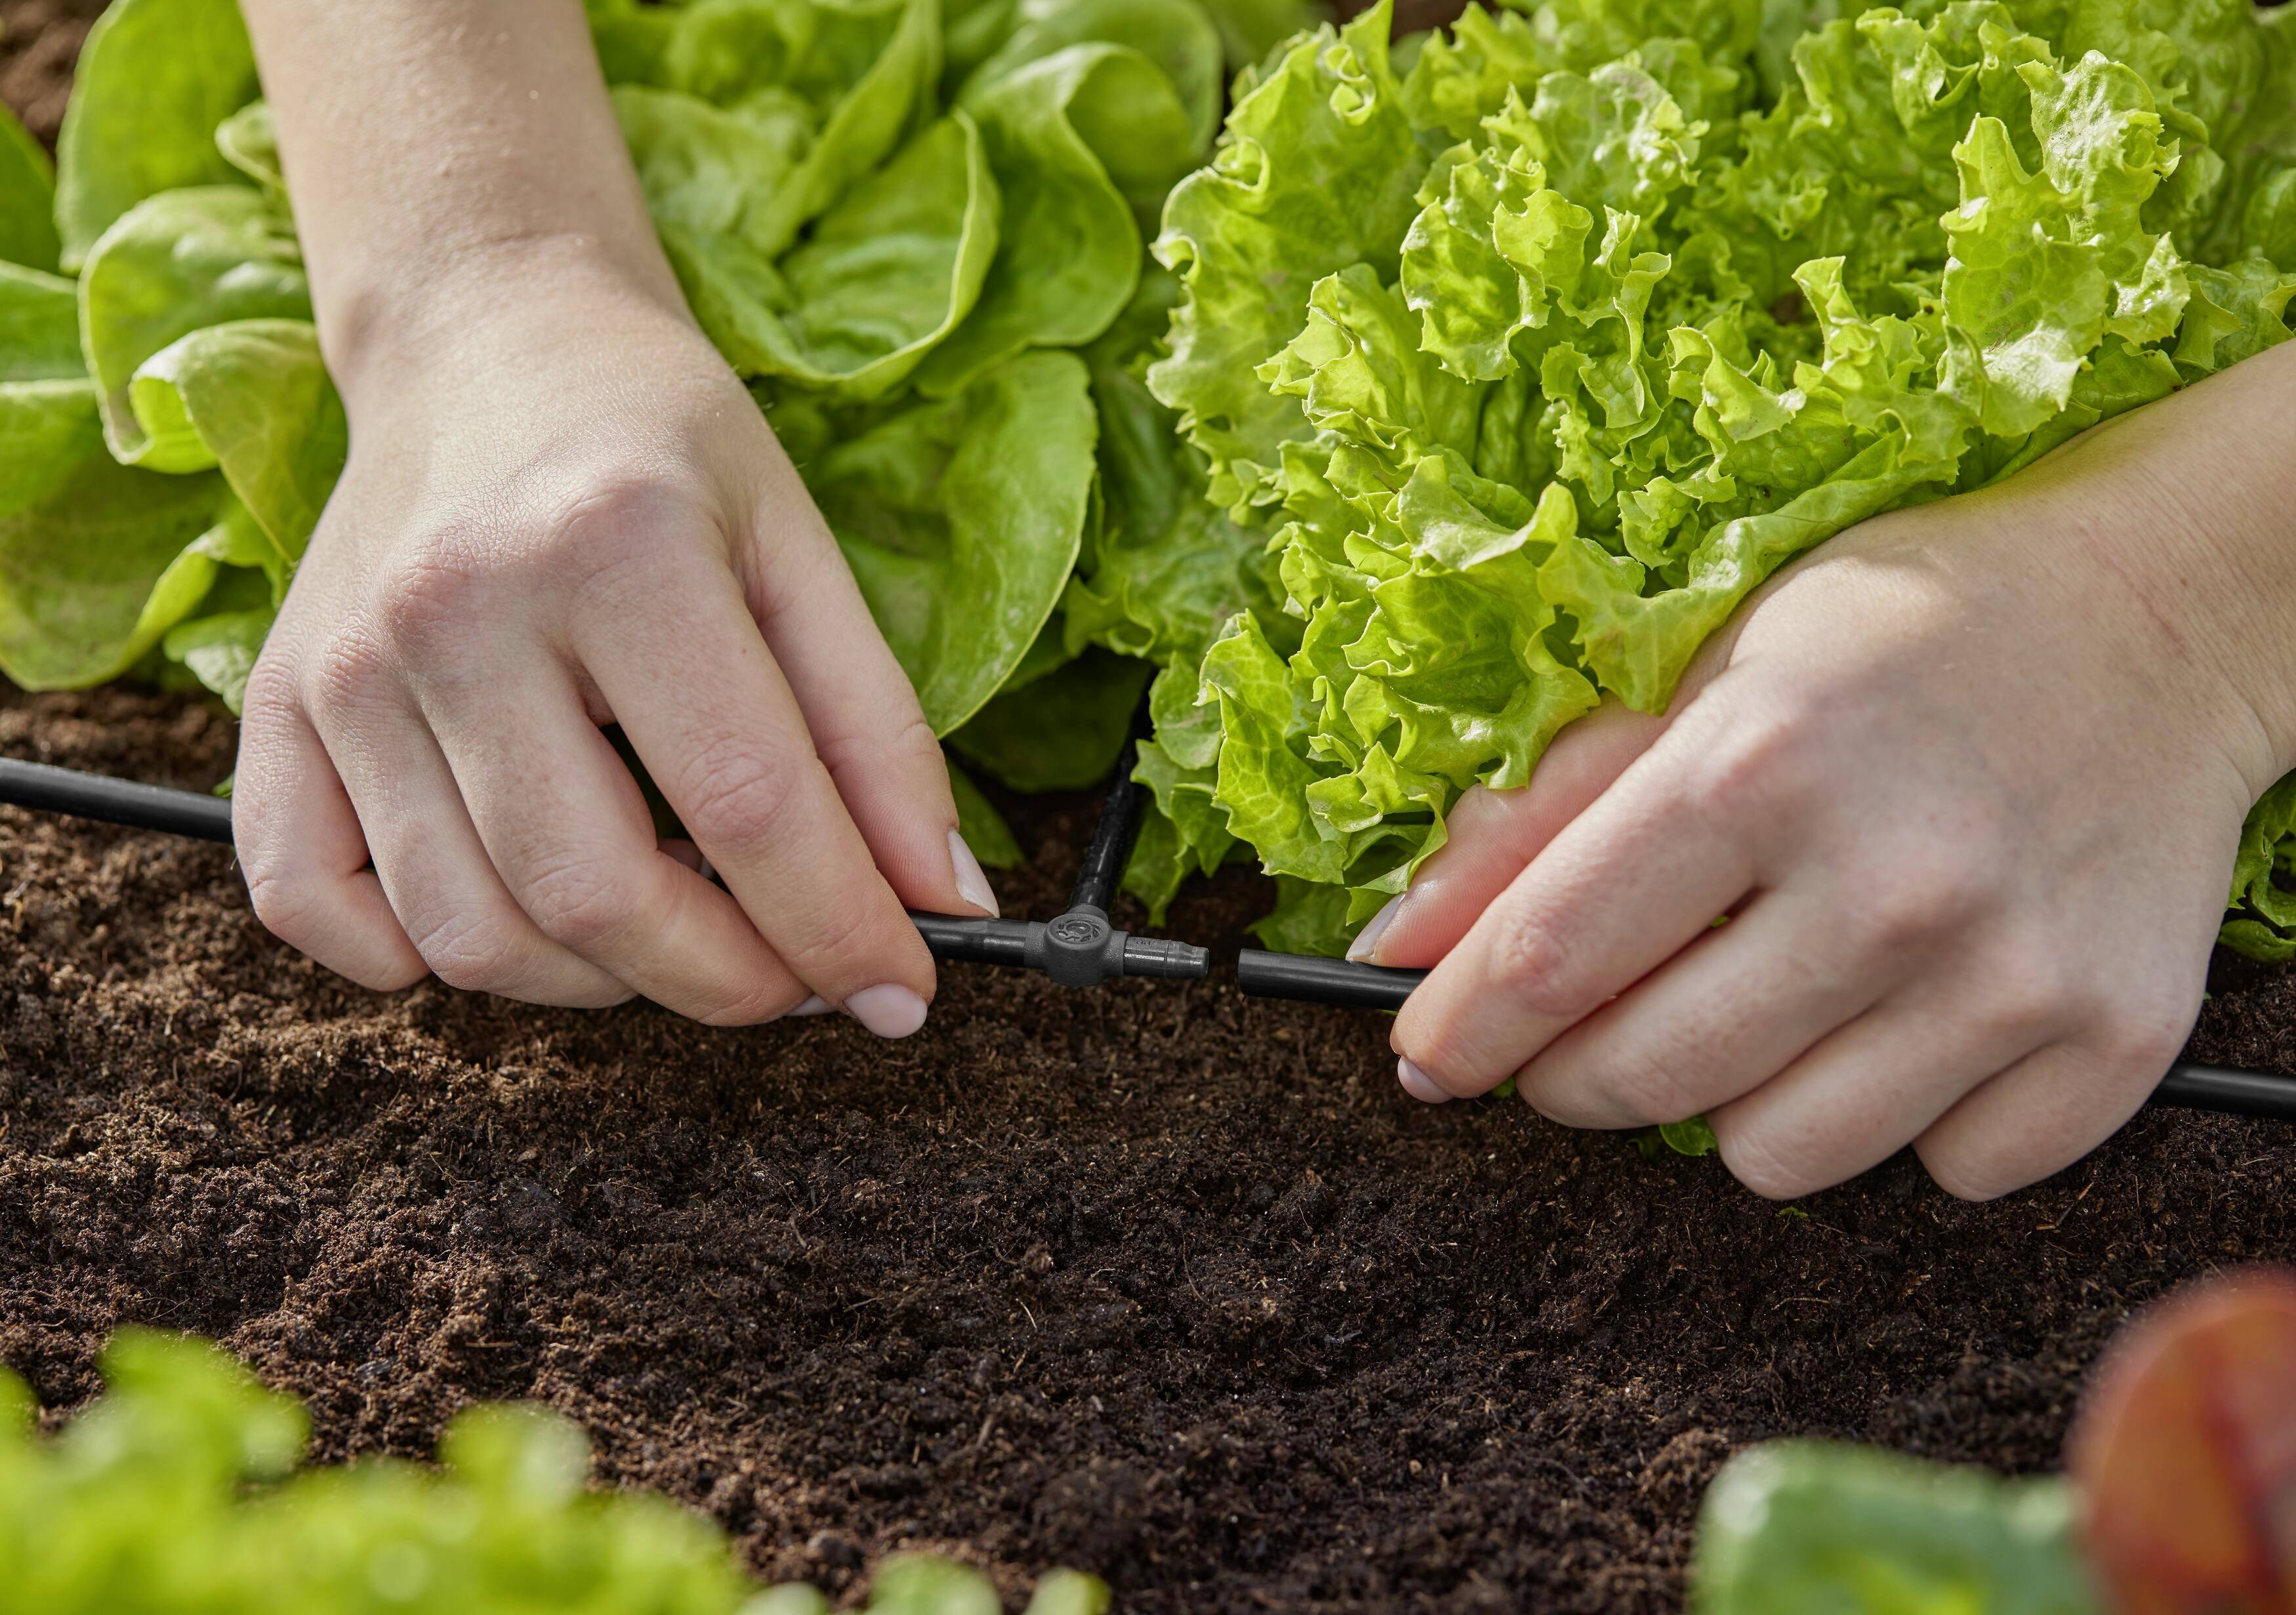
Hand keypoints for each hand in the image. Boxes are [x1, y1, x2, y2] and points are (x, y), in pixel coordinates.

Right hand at [233, 253, 997, 1030]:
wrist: (487, 338)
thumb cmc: (663, 444)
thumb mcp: (802, 553)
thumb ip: (881, 737)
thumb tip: (944, 904)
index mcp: (617, 543)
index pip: (749, 806)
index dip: (843, 929)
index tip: (902, 990)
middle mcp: (459, 605)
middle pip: (597, 898)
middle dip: (727, 981)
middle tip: (793, 971)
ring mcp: (348, 661)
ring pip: (470, 933)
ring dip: (599, 982)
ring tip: (675, 924)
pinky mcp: (280, 700)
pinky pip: (310, 902)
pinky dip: (413, 961)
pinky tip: (516, 915)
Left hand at [1364, 344, 2295, 1199]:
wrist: (2162, 616)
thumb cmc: (1899, 638)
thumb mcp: (1706, 672)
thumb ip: (1544, 817)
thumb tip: (1399, 947)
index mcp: (1761, 763)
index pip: (1548, 956)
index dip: (1459, 1028)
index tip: (1426, 1056)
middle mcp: (1890, 882)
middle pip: (1645, 1079)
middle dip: (1573, 1073)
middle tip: (1586, 1025)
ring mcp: (2009, 976)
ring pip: (1776, 1157)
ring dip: (1737, 1100)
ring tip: (1771, 997)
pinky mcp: (2111, 1042)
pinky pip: (1936, 1172)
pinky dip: (1900, 1116)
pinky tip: (1912, 1014)